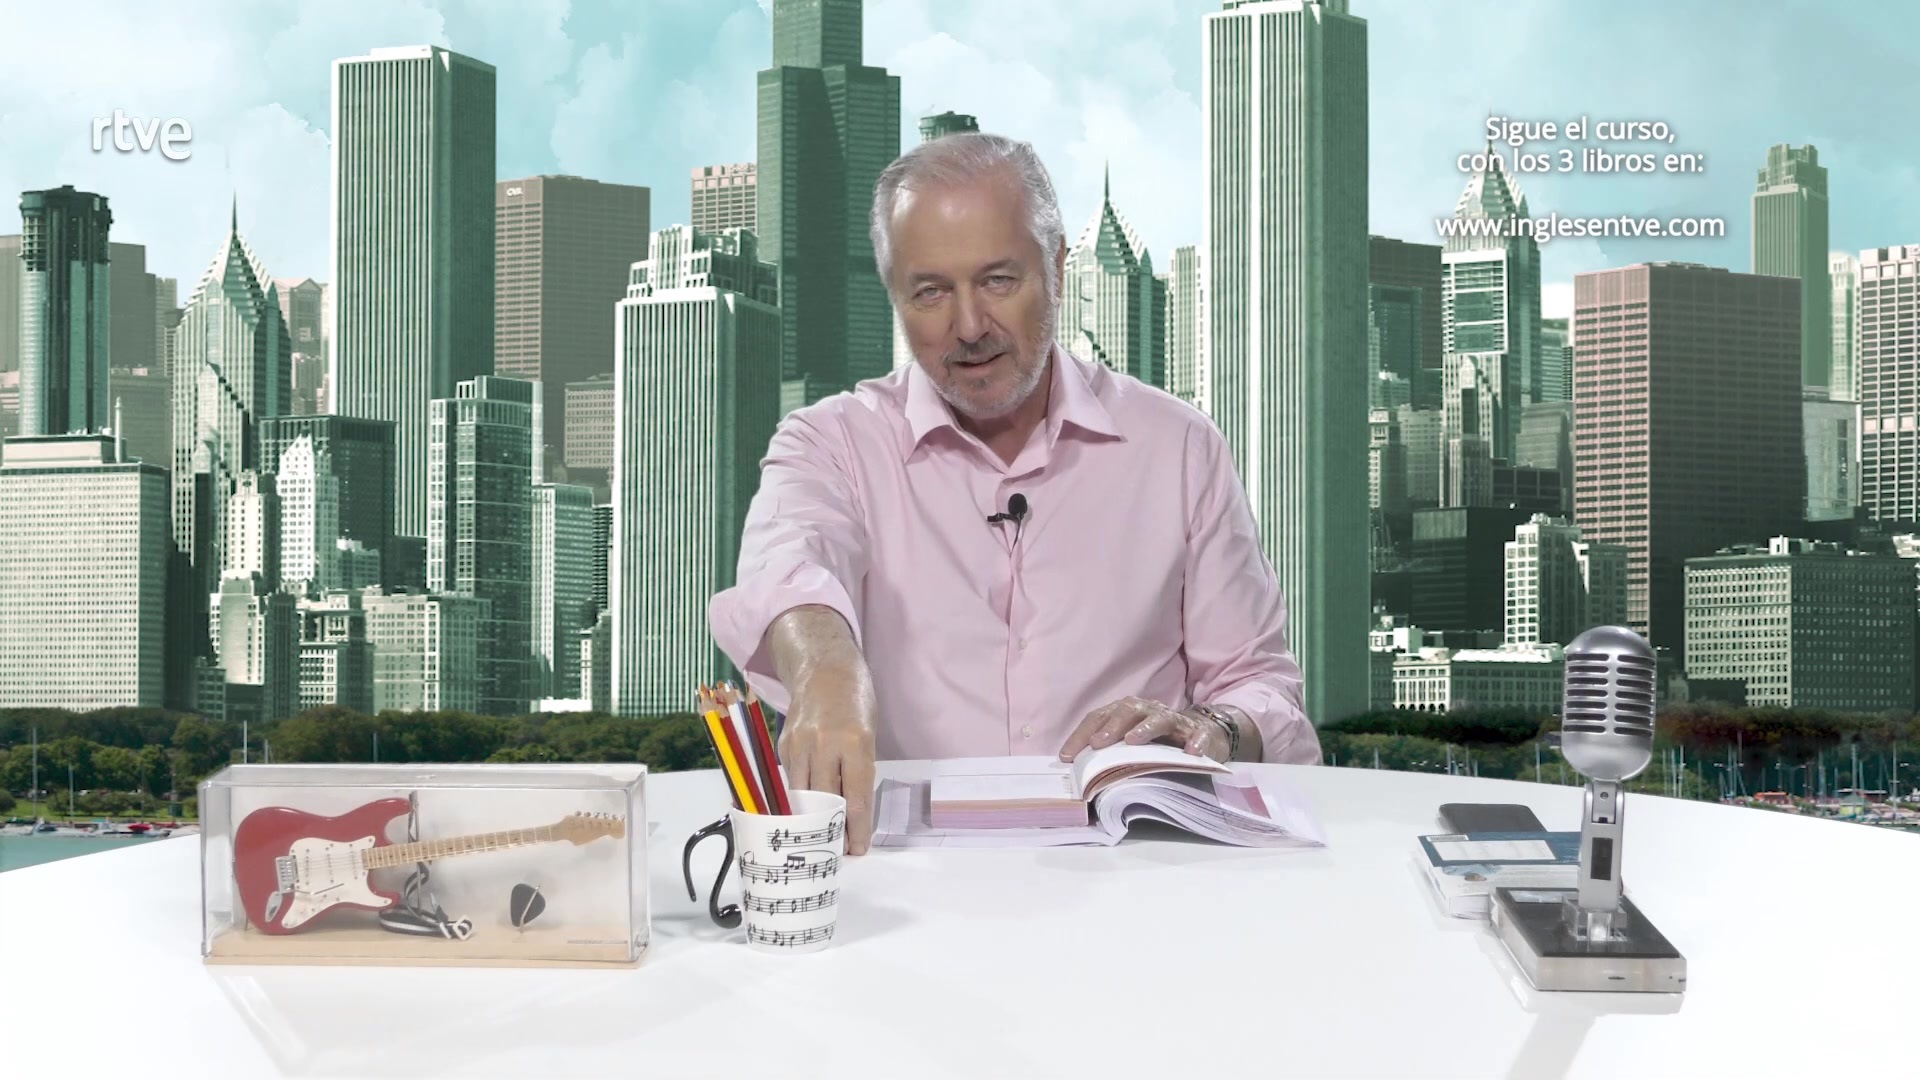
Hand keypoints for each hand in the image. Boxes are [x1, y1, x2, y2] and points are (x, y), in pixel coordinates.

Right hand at [776, 663, 876, 854]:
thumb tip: (853, 811)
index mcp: (855, 743)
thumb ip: (860, 770)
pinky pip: (792, 780)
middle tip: (840, 850)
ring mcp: (800, 745)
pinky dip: (801, 795)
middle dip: (834, 829)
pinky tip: (807, 806)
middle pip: (827, 801)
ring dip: (812, 818)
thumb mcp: (868, 735)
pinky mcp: (784, 745)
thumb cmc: (855, 703)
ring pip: (803, 795)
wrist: (824, 670)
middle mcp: (825, 745)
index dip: (857, 828)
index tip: (858, 849)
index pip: (856, 797)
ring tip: (821, 837)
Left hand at [1057, 696, 1230, 763]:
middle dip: (1111, 727)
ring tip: (1133, 741)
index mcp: (1126, 712)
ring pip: (1160, 718)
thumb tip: (1075, 768)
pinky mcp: (1198, 733)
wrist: (1201, 733)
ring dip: (1145, 728)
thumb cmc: (1157, 740)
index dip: (1081, 735)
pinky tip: (1191, 753)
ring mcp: (1175, 721)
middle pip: (1127, 711)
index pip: (1099, 717)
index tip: (1067, 756)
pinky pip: (1198, 735)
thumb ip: (1106, 751)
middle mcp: (1148, 711)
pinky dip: (1195, 742)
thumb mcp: (1129, 743)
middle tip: (1097, 744)